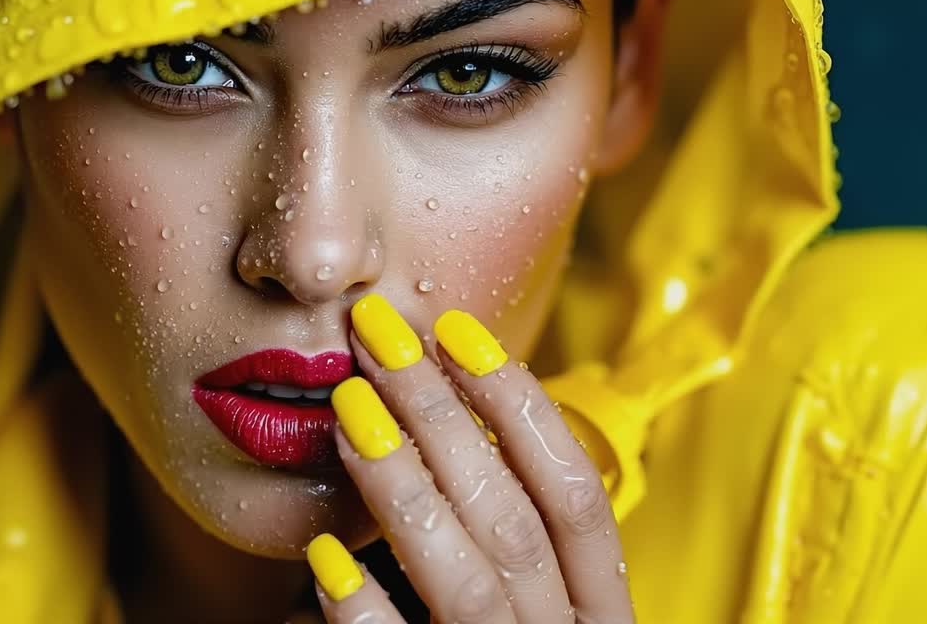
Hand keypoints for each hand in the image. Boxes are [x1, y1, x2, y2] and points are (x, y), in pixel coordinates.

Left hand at [305, 294, 632, 622]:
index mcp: (600, 608)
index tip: (456, 331)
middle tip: (378, 343)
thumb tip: (447, 415)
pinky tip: (326, 552)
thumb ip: (508, 527)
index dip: (522, 406)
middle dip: (443, 418)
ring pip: (466, 579)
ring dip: (405, 487)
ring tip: (348, 412)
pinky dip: (364, 606)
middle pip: (513, 520)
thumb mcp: (536, 597)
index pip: (577, 491)